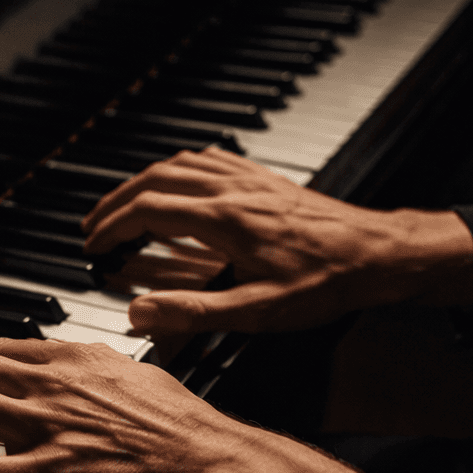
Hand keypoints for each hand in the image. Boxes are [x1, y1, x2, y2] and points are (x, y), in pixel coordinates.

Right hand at [82, 147, 472, 334]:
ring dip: (142, 181)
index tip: (93, 244)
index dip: (112, 227)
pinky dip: (179, 167)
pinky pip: (211, 158)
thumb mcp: (257, 311)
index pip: (148, 211)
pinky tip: (177, 179)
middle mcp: (232, 191)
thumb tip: (141, 314)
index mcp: (224, 221)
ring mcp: (249, 180)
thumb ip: (194, 312)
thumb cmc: (325, 282)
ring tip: (122, 204)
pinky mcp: (264, 180)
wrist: (378, 254)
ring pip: (180, 164)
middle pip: (155, 180)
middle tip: (94, 225)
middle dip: (116, 202)